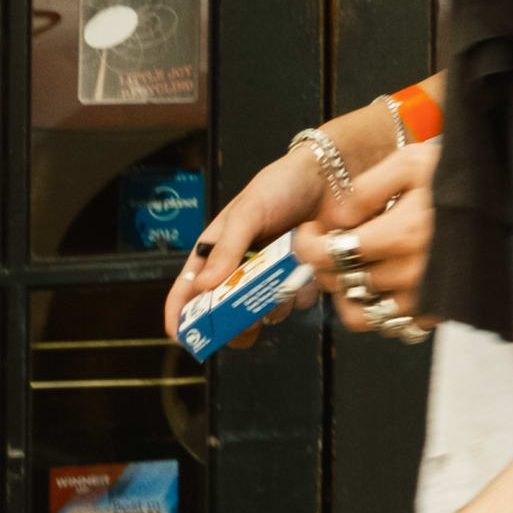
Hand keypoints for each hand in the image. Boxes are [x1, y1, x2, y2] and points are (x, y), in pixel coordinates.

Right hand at [164, 140, 332, 347]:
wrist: (332, 177)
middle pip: (226, 311)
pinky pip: (297, 299)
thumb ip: (227, 248)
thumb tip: (204, 286)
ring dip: (275, 303)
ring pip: (265, 310)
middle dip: (234, 323)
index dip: (181, 313)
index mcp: (216, 251)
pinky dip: (302, 290)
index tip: (181, 336)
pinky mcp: (300, 277)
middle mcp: (241, 268)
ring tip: (287, 278)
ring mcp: (271, 275)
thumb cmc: (281, 185)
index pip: (189, 287)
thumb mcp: (248, 212)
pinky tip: (309, 269)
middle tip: (245, 327)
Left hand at [292, 138, 439, 333]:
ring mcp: (427, 297)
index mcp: (402, 234)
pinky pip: (392, 324)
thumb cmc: (464, 176)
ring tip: (357, 267)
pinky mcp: (440, 311)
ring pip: (360, 314)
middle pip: (340, 282)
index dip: (306, 243)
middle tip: (334, 240)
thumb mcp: (412, 162)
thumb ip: (364, 190)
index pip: (327, 254)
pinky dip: (378, 309)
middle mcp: (413, 273)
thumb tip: (332, 221)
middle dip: (325, 261)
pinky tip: (386, 282)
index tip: (311, 229)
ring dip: (348, 292)